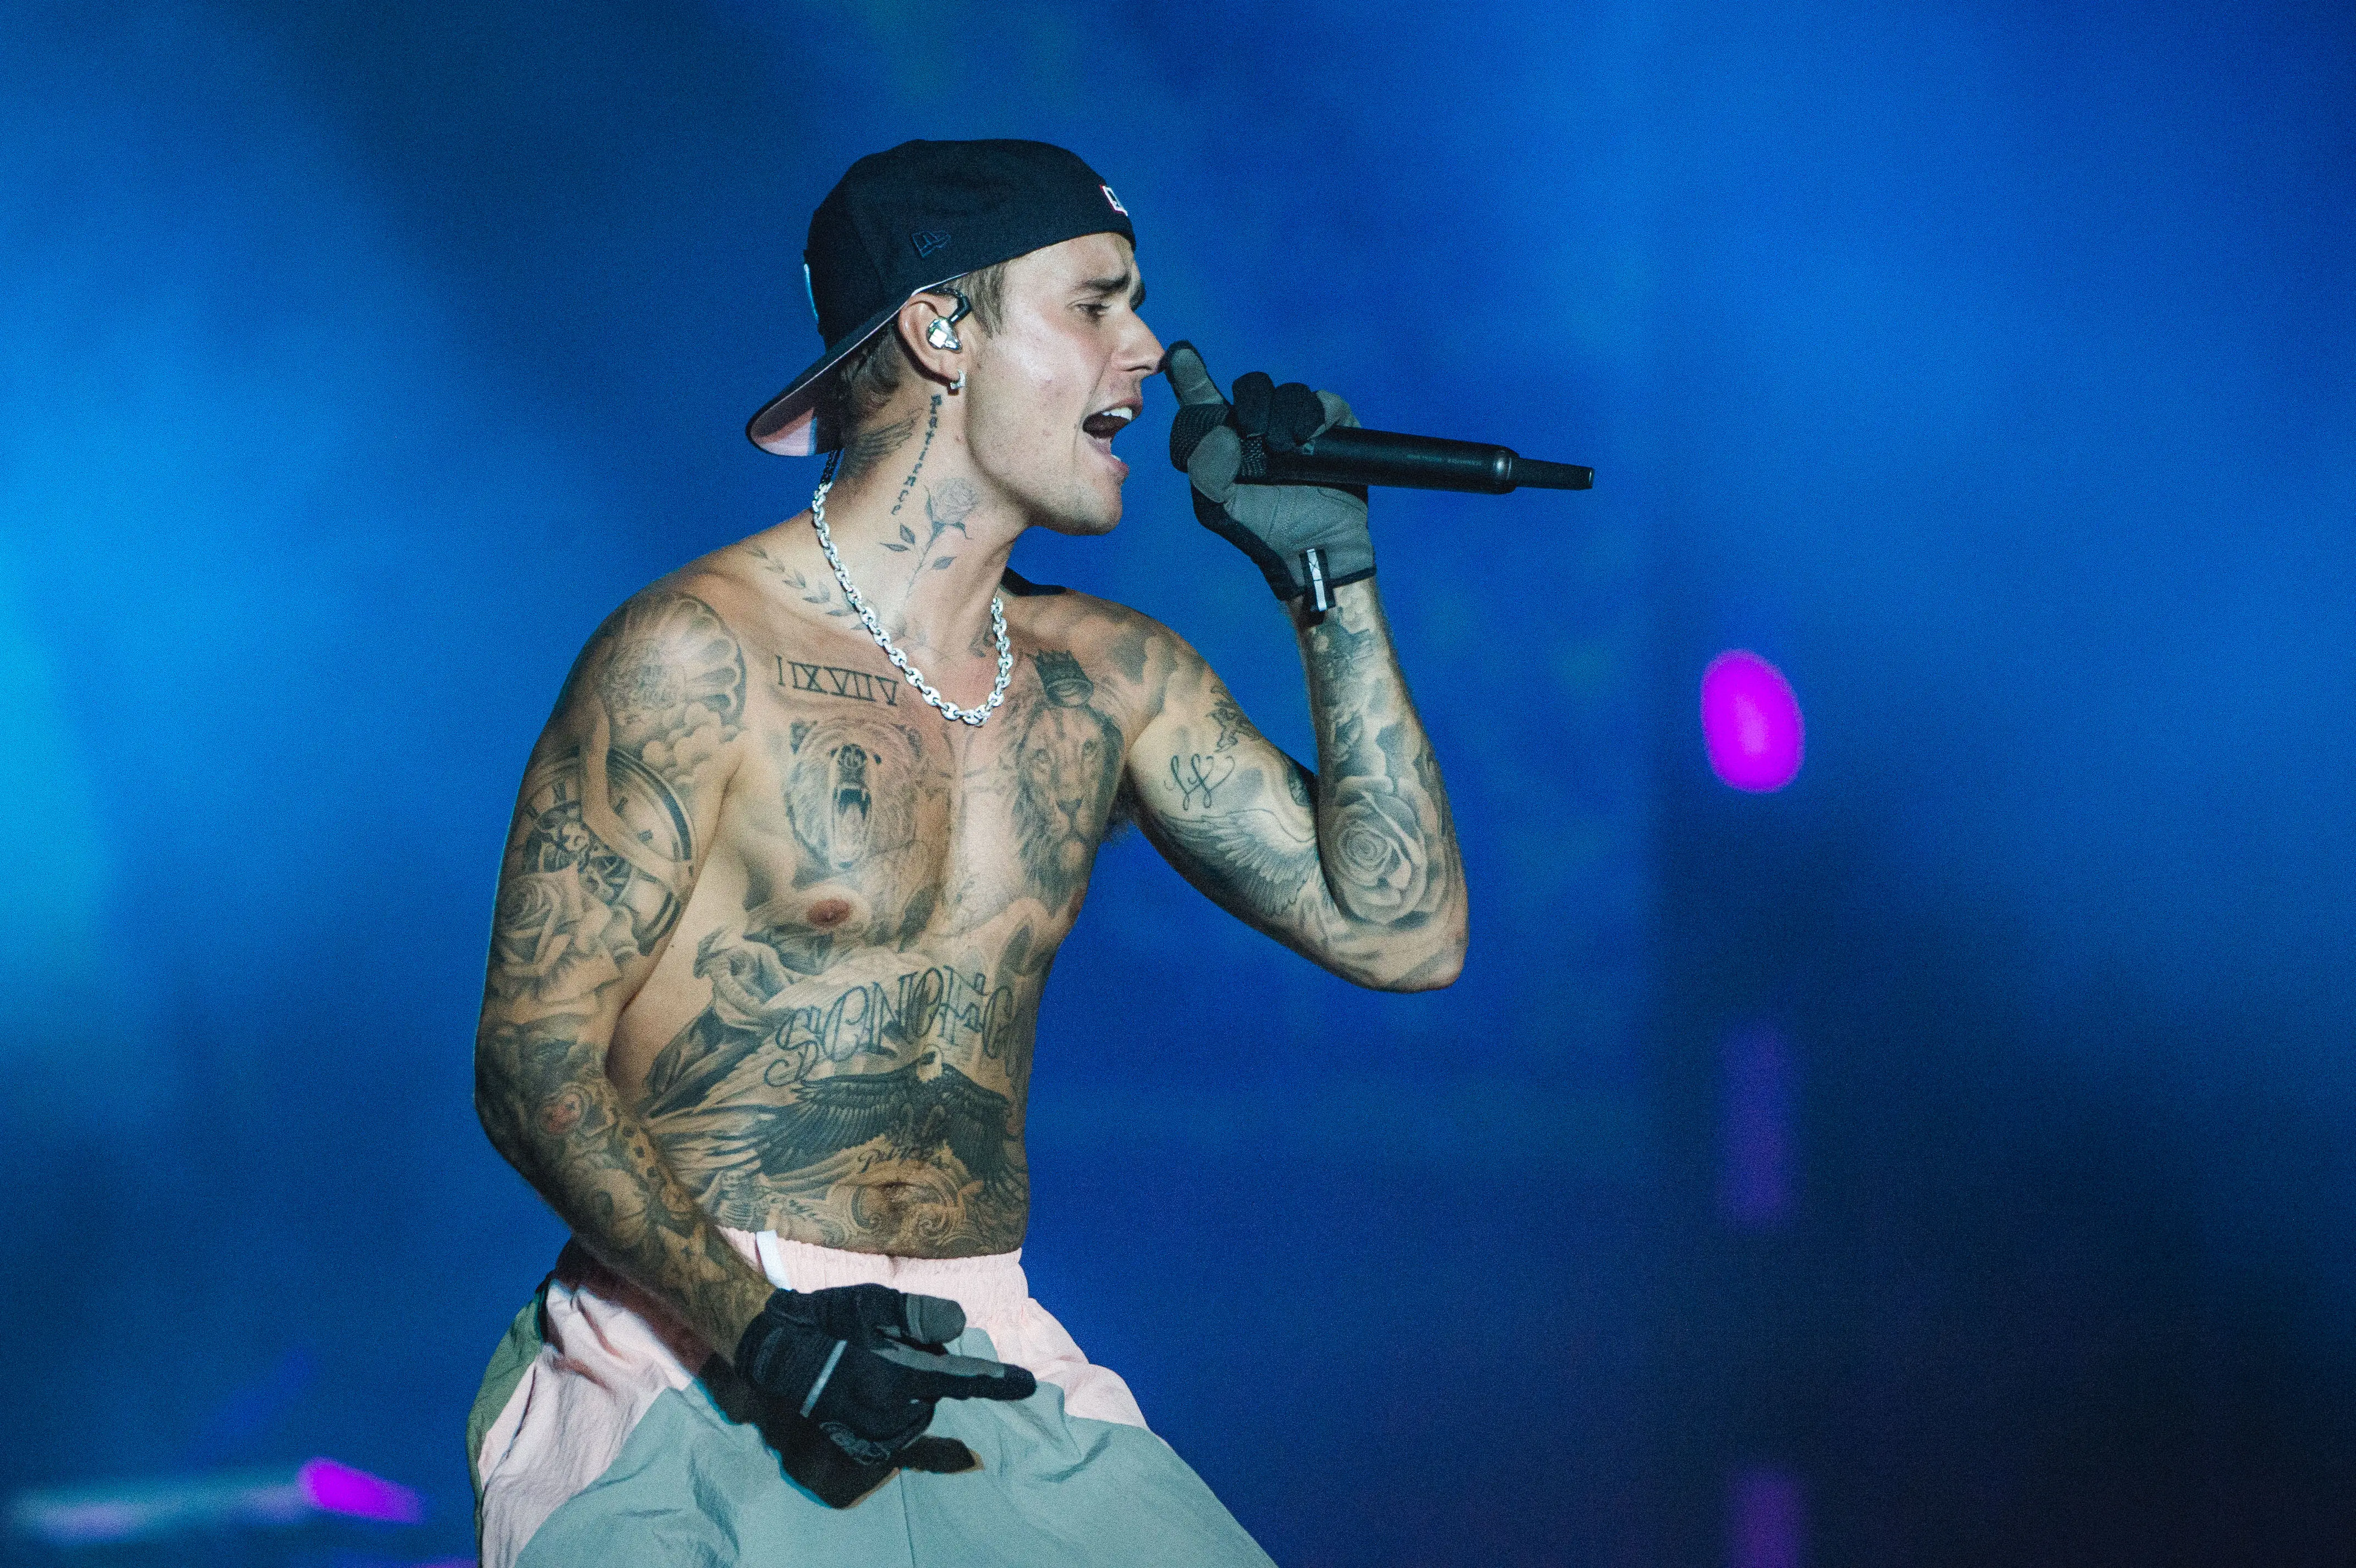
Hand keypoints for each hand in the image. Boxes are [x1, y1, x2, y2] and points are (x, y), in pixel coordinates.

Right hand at [735, 1284, 1035, 1473]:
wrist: (776, 1353)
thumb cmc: (827, 1321)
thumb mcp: (871, 1303)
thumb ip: (916, 1314)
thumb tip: (960, 1323)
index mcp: (897, 1374)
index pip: (959, 1379)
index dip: (996, 1381)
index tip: (1030, 1385)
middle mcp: (889, 1411)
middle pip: (935, 1393)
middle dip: (925, 1371)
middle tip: (889, 1346)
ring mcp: (874, 1433)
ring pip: (917, 1412)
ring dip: (909, 1392)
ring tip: (873, 1364)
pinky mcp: (860, 1444)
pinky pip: (897, 1431)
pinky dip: (894, 1411)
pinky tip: (869, 1388)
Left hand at [1163, 342, 1374, 601]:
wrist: (1314, 551)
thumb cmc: (1262, 532)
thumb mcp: (1218, 508)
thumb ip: (1206, 471)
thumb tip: (1224, 434)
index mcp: (1225, 440)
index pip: (1203, 399)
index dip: (1190, 373)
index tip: (1180, 353)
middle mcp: (1260, 427)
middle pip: (1251, 386)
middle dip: (1250, 404)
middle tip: (1253, 434)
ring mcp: (1298, 427)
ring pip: (1287, 393)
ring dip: (1282, 416)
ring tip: (1284, 450)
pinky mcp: (1334, 430)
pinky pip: (1323, 402)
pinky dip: (1315, 413)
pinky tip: (1308, 438)